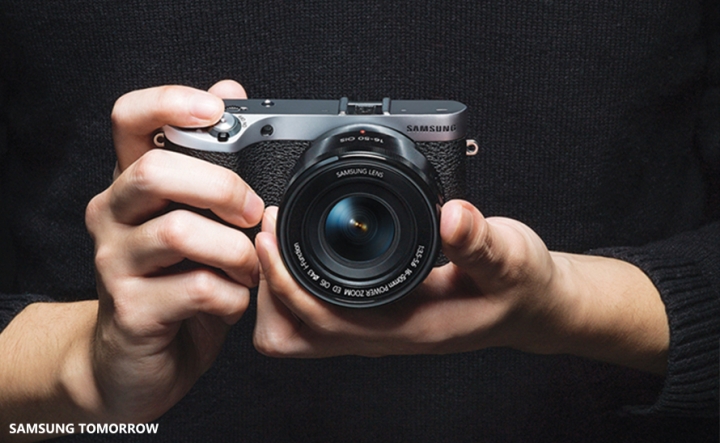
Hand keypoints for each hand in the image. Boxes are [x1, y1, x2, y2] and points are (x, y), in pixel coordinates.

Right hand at [81, 80, 262, 420]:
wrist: (133, 362)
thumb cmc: (174, 284)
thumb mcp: (194, 220)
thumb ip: (208, 163)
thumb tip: (228, 91)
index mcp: (131, 185)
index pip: (129, 120)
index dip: (168, 102)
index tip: (215, 109)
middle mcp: (112, 215)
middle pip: (154, 171)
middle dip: (221, 187)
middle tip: (254, 212)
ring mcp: (114, 264)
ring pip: (179, 232)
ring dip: (236, 251)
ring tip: (249, 268)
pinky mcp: (132, 311)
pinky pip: (198, 290)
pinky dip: (233, 296)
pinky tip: (234, 301)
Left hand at [254, 200, 668, 373]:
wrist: (532, 306)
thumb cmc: (521, 289)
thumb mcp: (511, 258)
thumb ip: (481, 241)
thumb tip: (454, 216)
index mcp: (404, 326)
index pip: (319, 319)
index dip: (284, 279)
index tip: (271, 230)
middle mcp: (380, 335)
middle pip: (291, 336)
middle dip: (266, 287)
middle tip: (268, 235)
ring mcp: (374, 329)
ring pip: (299, 331)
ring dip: (277, 291)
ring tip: (279, 241)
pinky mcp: (375, 316)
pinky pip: (317, 314)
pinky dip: (298, 287)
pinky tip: (304, 250)